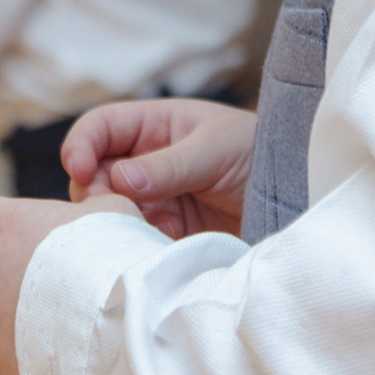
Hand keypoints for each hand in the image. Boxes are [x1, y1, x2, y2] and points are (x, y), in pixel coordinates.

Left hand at [0, 192, 142, 374]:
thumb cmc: (116, 254)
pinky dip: (30, 365)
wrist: (122, 319)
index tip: (10, 234)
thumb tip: (93, 214)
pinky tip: (64, 364)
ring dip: (28, 322)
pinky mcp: (4, 369)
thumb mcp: (111, 211)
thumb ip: (88, 211)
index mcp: (7, 228)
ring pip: (1, 321)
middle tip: (67, 286)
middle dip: (20, 278)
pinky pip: (9, 366)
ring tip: (76, 329)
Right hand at [61, 98, 258, 239]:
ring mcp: (154, 198)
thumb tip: (118, 179)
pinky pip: (134, 240)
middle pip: (93, 175)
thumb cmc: (260, 154)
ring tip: (138, 230)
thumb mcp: (215, 150)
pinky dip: (134, 245)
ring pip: (109, 211)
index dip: (81, 146)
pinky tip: (151, 248)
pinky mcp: (166, 232)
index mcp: (155, 126)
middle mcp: (146, 161)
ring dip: (114, 221)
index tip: (79, 170)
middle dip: (93, 191)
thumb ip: (168, 165)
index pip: (100, 128)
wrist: (295, 196)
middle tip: (113, 208)